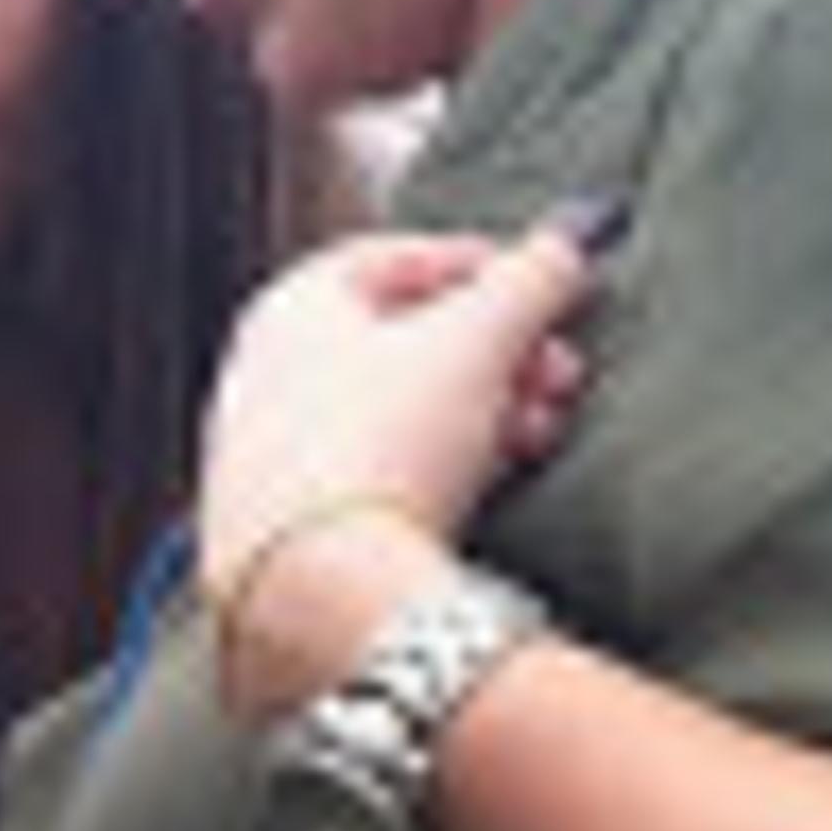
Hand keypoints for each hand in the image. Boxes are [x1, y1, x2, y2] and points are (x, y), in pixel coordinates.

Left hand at [197, 217, 598, 600]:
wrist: (325, 584)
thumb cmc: (383, 446)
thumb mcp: (480, 340)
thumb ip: (530, 280)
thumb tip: (565, 246)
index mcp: (289, 308)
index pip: (396, 257)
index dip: (482, 265)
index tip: (543, 284)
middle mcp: (266, 374)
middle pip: (405, 339)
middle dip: (499, 351)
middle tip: (558, 373)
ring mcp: (273, 453)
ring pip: (400, 409)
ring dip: (485, 409)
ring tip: (539, 431)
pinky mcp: (294, 522)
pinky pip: (381, 469)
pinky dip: (442, 462)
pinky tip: (494, 477)